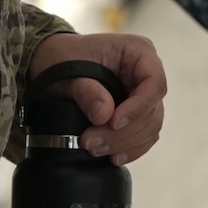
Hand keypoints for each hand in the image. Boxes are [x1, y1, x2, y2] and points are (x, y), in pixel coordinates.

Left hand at [28, 32, 165, 162]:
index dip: (138, 107)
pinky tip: (112, 156)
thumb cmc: (63, 57)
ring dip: (124, 143)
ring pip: (150, 126)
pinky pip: (143, 135)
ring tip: (94, 148)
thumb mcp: (68, 69)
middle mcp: (146, 72)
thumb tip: (104, 115)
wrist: (54, 63)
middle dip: (124, 132)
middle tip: (91, 142)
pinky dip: (130, 148)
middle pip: (152, 109)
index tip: (114, 123)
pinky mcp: (136, 113)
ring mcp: (143, 94)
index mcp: (138, 52)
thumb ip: (87, 91)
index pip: (154, 82)